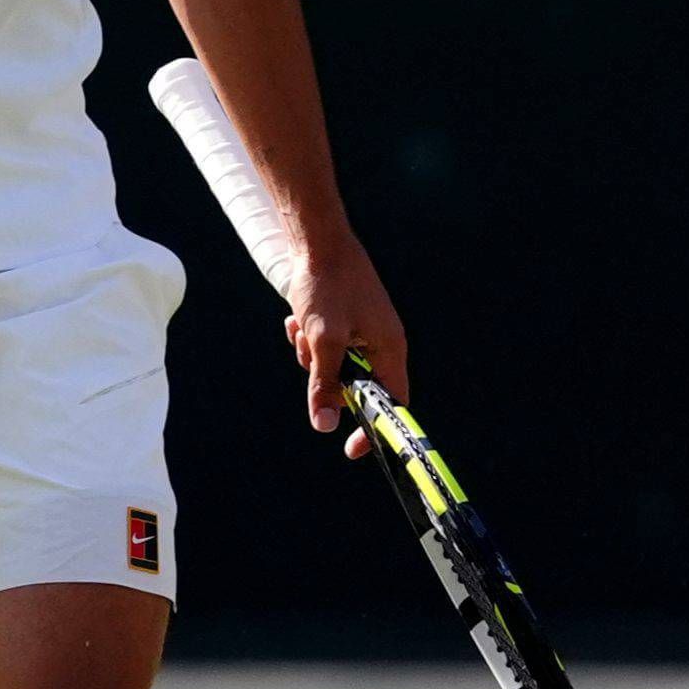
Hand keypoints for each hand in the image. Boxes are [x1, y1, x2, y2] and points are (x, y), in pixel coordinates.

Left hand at [282, 234, 409, 459]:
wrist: (317, 239)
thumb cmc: (327, 284)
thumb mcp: (323, 339)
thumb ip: (325, 384)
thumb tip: (325, 426)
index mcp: (389, 349)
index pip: (393, 403)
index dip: (376, 428)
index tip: (353, 450)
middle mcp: (381, 343)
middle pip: (356, 386)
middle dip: (326, 377)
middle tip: (310, 354)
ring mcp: (363, 331)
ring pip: (335, 366)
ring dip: (311, 355)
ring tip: (300, 326)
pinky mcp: (344, 321)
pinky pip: (325, 346)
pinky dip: (307, 338)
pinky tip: (295, 319)